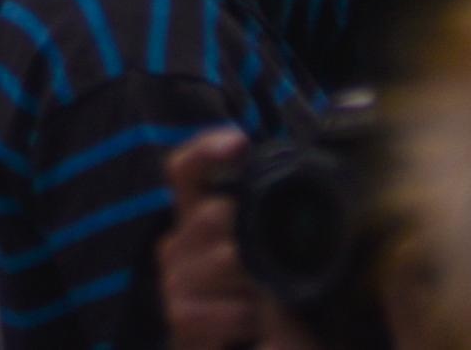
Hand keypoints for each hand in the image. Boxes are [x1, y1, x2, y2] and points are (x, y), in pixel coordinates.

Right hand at [157, 130, 259, 349]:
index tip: (239, 143)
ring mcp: (174, 282)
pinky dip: (254, 318)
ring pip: (227, 258)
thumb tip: (296, 184)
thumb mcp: (265, 263)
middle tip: (279, 264)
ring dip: (262, 283)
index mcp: (194, 220)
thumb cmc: (256, 312)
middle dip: (255, 236)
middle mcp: (175, 244)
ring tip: (273, 302)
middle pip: (214, 213)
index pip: (186, 170)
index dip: (206, 150)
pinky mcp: (181, 320)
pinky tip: (256, 327)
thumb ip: (267, 227)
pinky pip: (230, 308)